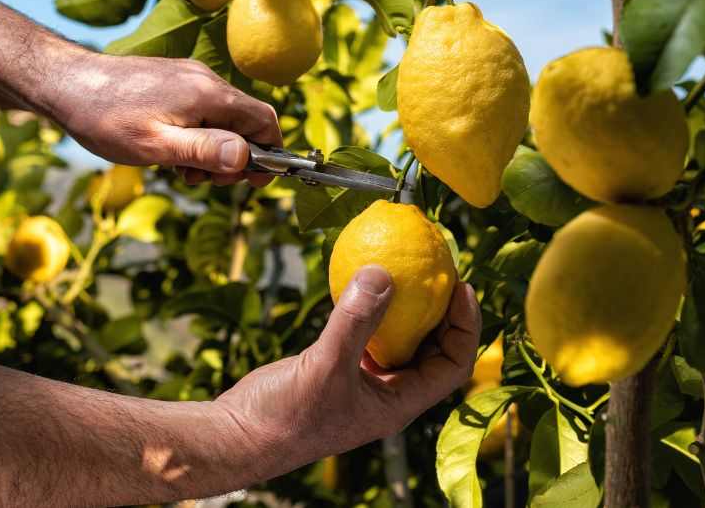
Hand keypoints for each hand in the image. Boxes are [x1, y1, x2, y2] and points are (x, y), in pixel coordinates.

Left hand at [48, 52, 281, 185]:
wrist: (66, 84)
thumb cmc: (105, 118)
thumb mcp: (156, 146)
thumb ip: (204, 151)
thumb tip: (246, 158)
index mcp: (208, 94)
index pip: (264, 121)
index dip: (268, 154)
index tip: (252, 181)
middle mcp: (205, 80)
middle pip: (245, 122)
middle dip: (234, 157)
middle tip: (202, 181)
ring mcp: (189, 77)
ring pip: (223, 118)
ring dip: (213, 150)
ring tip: (181, 171)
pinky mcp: (174, 80)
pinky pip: (203, 110)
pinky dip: (197, 135)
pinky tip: (169, 151)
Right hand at [214, 265, 481, 477]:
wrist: (239, 436)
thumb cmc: (286, 416)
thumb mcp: (325, 366)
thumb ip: (355, 321)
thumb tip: (384, 272)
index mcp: (398, 404)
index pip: (451, 366)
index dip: (465, 327)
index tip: (461, 286)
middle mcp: (386, 393)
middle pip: (431, 350)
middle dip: (441, 311)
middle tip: (440, 269)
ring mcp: (361, 380)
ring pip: (398, 339)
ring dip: (406, 307)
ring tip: (410, 268)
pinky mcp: (336, 366)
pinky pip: (364, 332)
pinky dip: (369, 307)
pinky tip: (364, 278)